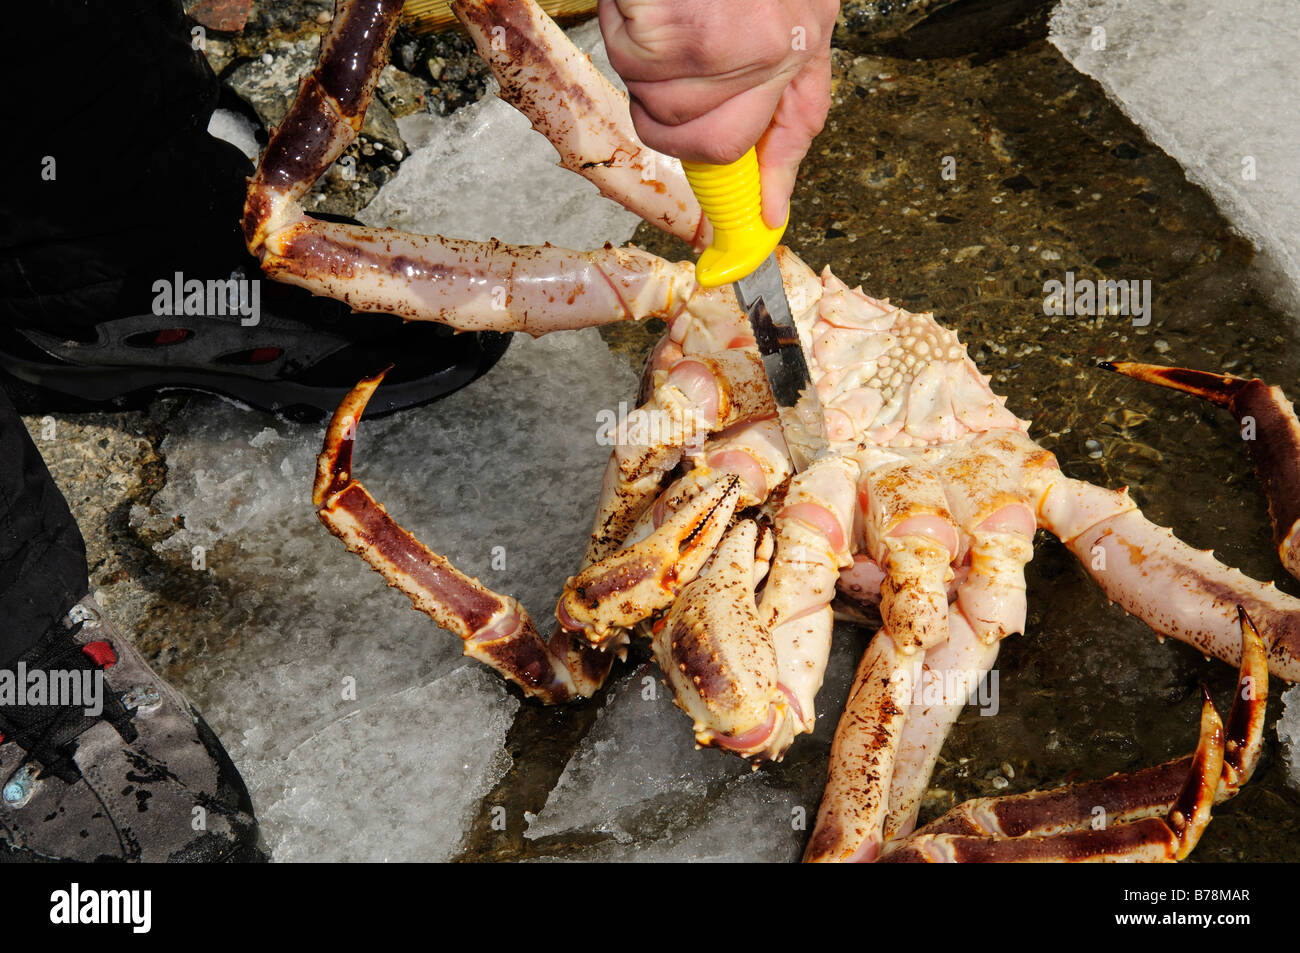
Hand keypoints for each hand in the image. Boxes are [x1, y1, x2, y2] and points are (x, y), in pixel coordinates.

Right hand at [599, 0, 838, 227]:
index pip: (734, 149)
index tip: (726, 213)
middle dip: (670, 109)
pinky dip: (625, 25)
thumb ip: (791, 123)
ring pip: (645, 96)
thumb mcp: (805, 30)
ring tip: (676, 11)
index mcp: (789, 51)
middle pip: (680, 136)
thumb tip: (772, 207)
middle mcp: (750, 51)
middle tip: (683, 60)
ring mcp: (698, 38)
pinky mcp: (653, 22)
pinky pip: (622, 54)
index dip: (714, 165)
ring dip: (645, 61)